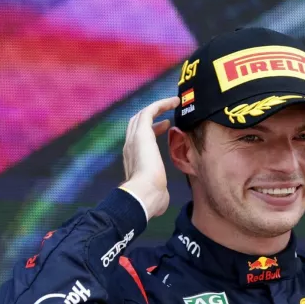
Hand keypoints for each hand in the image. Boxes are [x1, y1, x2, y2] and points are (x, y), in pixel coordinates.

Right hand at [121, 96, 179, 218]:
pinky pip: (150, 110)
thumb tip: (162, 202)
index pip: (139, 138)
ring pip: (144, 114)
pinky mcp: (142, 133)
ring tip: (174, 102)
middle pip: (138, 122)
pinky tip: (174, 102)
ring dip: (159, 106)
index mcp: (133, 159)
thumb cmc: (151, 199)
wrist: (144, 195)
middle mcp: (130, 146)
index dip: (152, 129)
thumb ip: (158, 192)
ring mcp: (134, 139)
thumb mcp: (155, 193)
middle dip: (152, 114)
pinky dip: (161, 104)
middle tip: (168, 110)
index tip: (166, 126)